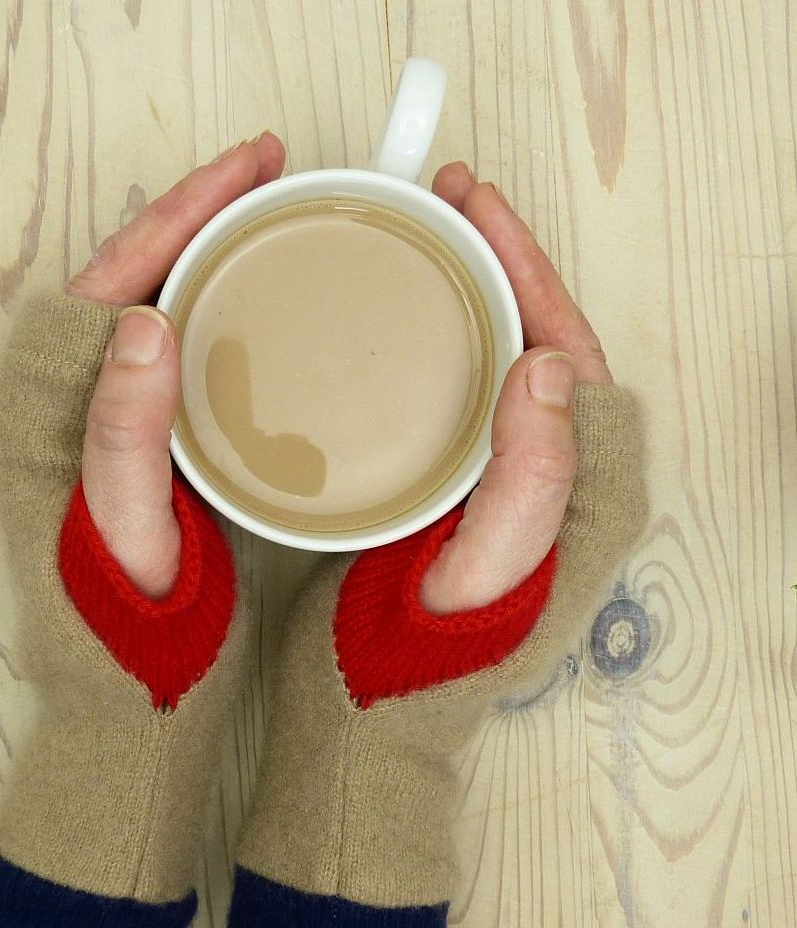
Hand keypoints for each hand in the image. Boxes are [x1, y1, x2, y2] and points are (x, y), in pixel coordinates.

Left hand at [66, 133, 286, 598]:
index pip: (123, 269)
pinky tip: (256, 291)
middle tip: (270, 170)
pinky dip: (220, 299)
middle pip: (141, 267)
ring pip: (163, 296)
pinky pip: (185, 339)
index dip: (185, 210)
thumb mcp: (121, 514)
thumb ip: (123, 427)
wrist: (129, 651)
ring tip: (266, 209)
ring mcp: (121, 400)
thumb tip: (147, 319)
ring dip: (212, 246)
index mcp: (60, 389)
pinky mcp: (155, 423)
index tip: (248, 165)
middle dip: (203, 210)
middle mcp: (84, 382)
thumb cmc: (121, 592)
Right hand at [420, 163, 613, 613]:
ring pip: (493, 354)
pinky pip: (453, 386)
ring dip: (466, 291)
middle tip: (451, 202)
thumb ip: (535, 476)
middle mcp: (544, 463)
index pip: (567, 347)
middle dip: (498, 262)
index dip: (528, 269)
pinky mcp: (448, 476)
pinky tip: (402, 320)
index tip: (482, 211)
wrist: (387, 685)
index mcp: (579, 478)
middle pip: (532, 336)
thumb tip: (549, 362)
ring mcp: (493, 466)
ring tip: (428, 238)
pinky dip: (432, 338)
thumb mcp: (496, 562)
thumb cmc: (441, 637)